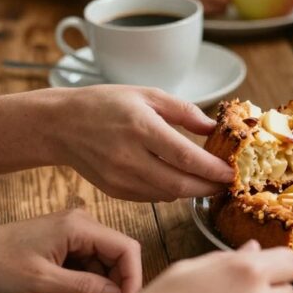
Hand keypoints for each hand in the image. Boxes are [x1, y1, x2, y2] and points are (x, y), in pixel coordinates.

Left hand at [0, 209, 142, 292]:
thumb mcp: (44, 282)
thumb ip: (85, 287)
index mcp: (79, 226)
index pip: (126, 249)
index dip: (132, 278)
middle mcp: (81, 223)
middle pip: (118, 254)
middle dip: (117, 284)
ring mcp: (73, 231)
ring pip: (105, 260)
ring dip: (101, 285)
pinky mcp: (65, 241)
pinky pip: (89, 262)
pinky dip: (87, 281)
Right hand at [45, 86, 232, 201]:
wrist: (60, 125)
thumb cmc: (104, 105)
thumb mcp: (147, 94)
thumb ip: (184, 111)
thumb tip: (213, 128)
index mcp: (140, 128)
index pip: (185, 157)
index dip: (213, 168)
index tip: (232, 171)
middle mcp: (129, 158)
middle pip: (181, 185)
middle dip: (209, 187)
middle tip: (227, 183)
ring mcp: (121, 179)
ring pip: (169, 195)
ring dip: (193, 191)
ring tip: (209, 181)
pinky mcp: (116, 191)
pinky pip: (153, 198)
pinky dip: (172, 192)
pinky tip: (181, 181)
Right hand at [101, 0, 227, 13]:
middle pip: (181, 6)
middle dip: (208, 7)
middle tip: (227, 5)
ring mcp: (140, 7)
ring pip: (175, 15)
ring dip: (199, 12)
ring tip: (218, 7)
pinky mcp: (140, 16)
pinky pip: (167, 17)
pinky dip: (185, 14)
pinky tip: (199, 9)